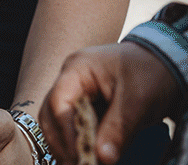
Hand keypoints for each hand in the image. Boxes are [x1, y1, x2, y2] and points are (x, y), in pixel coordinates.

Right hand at [38, 42, 178, 164]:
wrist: (165, 61)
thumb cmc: (151, 72)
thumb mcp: (138, 101)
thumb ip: (118, 129)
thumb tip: (102, 158)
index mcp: (77, 69)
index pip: (59, 103)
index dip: (66, 134)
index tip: (78, 158)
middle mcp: (69, 79)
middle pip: (50, 114)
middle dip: (61, 143)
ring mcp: (74, 90)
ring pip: (56, 121)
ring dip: (65, 144)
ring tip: (78, 163)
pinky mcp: (83, 103)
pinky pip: (71, 124)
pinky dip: (75, 141)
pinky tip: (84, 155)